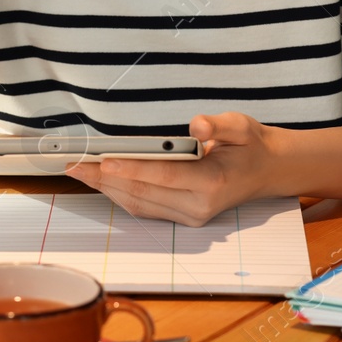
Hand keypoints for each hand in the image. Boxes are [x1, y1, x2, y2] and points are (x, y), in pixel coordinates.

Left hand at [64, 112, 277, 226]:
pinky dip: (119, 195)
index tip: (103, 160)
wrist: (266, 172)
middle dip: (105, 179)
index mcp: (213, 182)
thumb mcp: (242, 126)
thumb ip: (218, 124)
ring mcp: (191, 216)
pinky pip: (144, 208)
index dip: (131, 169)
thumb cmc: (249, 146)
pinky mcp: (183, 218)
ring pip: (139, 204)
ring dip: (106, 189)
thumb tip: (196, 125)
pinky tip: (101, 181)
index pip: (165, 175)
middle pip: (143, 193)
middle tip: (75, 164)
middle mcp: (200, 205)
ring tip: (79, 172)